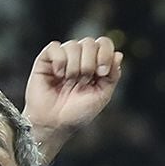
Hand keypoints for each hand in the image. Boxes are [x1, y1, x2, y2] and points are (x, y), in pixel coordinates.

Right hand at [24, 37, 123, 162]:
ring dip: (74, 67)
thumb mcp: (102, 96)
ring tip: (70, 82)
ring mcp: (63, 57)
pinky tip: (58, 75)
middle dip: (89, 64)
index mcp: (95, 64)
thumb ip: (112, 76)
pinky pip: (55, 47)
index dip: (105, 53)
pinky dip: (59, 62)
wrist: (55, 123)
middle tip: (83, 82)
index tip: (102, 73)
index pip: (104, 43)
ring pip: (73, 44)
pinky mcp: (46, 59)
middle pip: (89, 42)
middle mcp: (79, 57)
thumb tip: (118, 54)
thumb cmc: (78, 113)